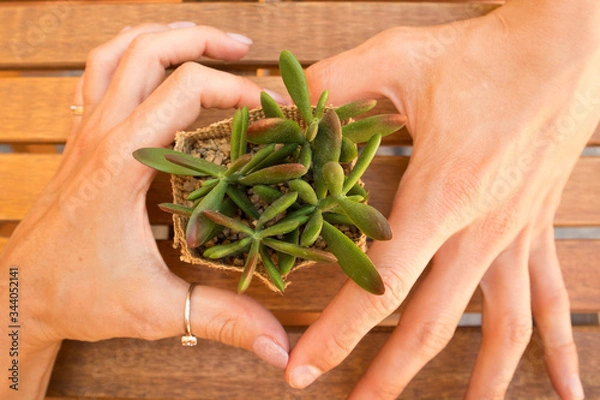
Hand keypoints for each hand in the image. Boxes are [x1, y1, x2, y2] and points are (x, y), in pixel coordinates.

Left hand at [0, 23, 288, 398]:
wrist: (21, 295)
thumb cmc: (79, 296)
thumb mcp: (158, 309)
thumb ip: (223, 318)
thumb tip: (278, 344)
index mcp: (123, 162)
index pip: (184, 92)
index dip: (235, 90)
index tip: (270, 110)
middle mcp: (101, 134)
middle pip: (147, 50)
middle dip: (201, 39)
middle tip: (244, 50)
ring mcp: (85, 131)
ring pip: (116, 50)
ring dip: (162, 35)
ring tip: (204, 40)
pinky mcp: (81, 140)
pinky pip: (98, 74)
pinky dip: (129, 54)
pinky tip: (155, 65)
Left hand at [286, 2, 599, 397]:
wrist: (566, 46)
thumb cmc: (485, 54)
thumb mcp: (399, 58)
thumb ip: (333, 84)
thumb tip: (276, 101)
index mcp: (442, 194)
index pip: (381, 284)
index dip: (338, 334)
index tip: (306, 370)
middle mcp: (482, 228)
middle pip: (433, 321)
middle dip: (391, 372)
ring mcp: (515, 235)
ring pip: (500, 327)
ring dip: (479, 380)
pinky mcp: (537, 229)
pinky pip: (549, 299)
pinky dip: (558, 348)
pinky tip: (567, 391)